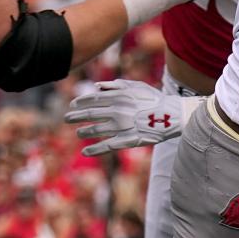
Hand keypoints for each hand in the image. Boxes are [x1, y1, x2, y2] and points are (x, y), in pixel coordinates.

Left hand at [66, 79, 194, 156]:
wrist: (171, 115)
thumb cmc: (153, 99)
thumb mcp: (136, 86)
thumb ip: (115, 85)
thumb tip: (96, 87)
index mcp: (119, 96)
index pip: (93, 99)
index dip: (80, 102)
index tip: (72, 105)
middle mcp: (117, 110)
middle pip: (90, 114)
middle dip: (76, 116)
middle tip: (67, 118)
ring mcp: (121, 126)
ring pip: (96, 130)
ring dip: (84, 131)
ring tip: (78, 133)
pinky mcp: (127, 140)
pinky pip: (107, 146)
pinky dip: (94, 150)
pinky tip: (85, 152)